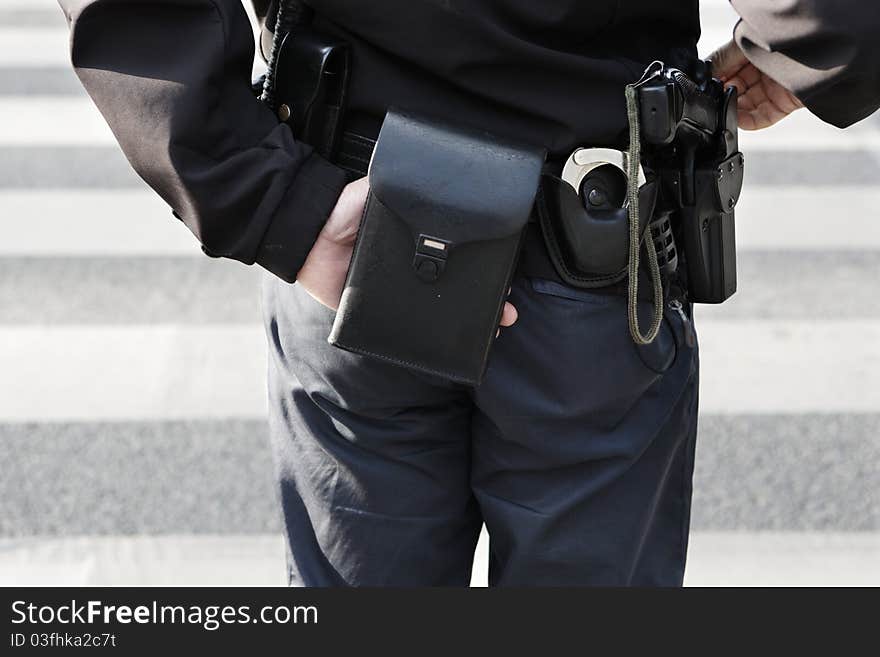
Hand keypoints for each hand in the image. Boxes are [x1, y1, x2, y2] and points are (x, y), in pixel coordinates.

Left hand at [296, 177, 518, 334]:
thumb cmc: (341, 211)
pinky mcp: (375, 312)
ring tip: (490, 329)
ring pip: (434, 312)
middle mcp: (410, 269)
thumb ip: (400, 185)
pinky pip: (401, 328)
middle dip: (483, 302)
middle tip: (507, 312)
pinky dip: (422, 337)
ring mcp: (395, 293)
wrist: (306, 236)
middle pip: (453, 289)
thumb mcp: (376, 191)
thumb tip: (435, 171)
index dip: (483, 268)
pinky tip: (446, 343)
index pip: (456, 258)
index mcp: (415, 244)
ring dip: (460, 322)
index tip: (505, 277)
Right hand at [709, 39, 803, 130]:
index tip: (704, 88)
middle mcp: (760, 74)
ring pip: (743, 108)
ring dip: (731, 111)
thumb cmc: (781, 40)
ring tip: (723, 107)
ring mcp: (770, 90)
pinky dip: (746, 122)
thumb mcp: (742, 45)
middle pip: (732, 93)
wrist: (816, 50)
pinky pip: (760, 119)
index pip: (725, 75)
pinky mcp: (781, 105)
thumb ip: (721, 59)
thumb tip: (701, 75)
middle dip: (722, 97)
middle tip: (713, 98)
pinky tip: (735, 118)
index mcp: (750, 58)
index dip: (713, 83)